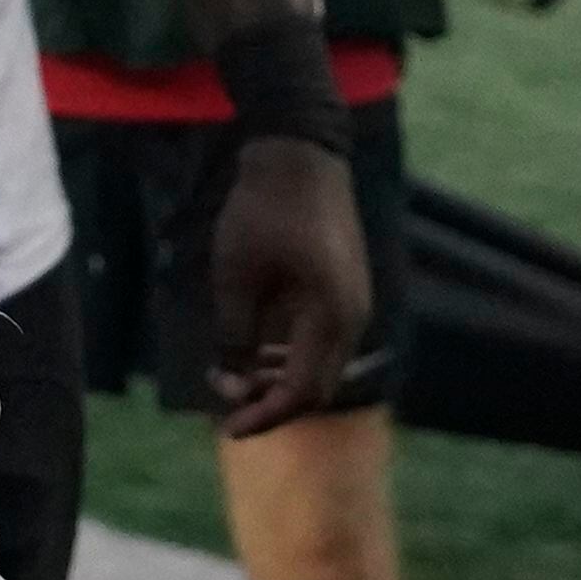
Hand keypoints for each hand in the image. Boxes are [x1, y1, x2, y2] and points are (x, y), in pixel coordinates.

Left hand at [205, 136, 373, 437]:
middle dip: (273, 401)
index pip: (304, 392)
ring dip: (280, 377)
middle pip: (319, 385)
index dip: (265, 415)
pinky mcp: (344, 288)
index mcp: (333, 317)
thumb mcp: (236, 275)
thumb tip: (233, 380)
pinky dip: (291, 352)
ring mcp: (353, 301)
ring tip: (233, 375)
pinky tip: (257, 350)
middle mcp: (353, 317)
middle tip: (227, 401)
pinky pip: (322, 338)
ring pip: (321, 363)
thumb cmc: (263, 209)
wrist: (299, 152)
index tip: (228, 426)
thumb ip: (236, 333)